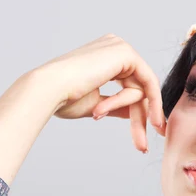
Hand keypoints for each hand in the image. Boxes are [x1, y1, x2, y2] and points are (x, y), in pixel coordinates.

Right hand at [29, 34, 165, 151]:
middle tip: (143, 148)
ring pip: (142, 90)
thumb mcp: (97, 105)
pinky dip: (135, 102)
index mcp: (106, 57)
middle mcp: (115, 48)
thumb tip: (133, 112)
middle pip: (139, 89)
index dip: (139, 113)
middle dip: (141, 120)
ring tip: (97, 114)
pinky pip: (146, 83)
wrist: (49, 90)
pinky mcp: (126, 53)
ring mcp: (120, 48)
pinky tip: (127, 115)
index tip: (144, 141)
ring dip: (129, 113)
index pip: (131, 87)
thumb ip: (117, 106)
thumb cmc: (64, 99)